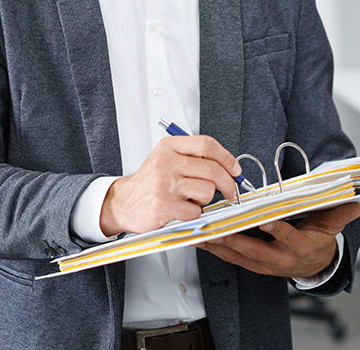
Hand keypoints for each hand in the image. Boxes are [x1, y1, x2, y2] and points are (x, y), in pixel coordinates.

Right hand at [100, 135, 242, 236]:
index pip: (206, 144)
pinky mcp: (164, 205)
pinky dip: (193, 213)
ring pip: (207, 191)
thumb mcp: (166, 158)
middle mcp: (166, 162)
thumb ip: (193, 157)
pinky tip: (180, 209)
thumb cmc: (149, 182)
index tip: (235, 169)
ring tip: (189, 199)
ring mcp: (164, 184)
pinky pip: (195, 211)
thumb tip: (228, 167)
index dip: (227, 158)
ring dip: (204, 200)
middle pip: (212, 169)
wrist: (123, 202)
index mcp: (169, 147)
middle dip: (228, 184)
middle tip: (230, 191)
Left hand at [197, 202, 359, 278]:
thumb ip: (339, 214)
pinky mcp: (252, 265)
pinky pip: (231, 258)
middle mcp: (278, 259)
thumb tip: (355, 202)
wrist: (314, 267)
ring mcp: (263, 264)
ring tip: (200, 233)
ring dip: (218, 245)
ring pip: (238, 256)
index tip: (265, 220)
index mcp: (298, 247)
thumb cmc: (318, 242)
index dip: (276, 229)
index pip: (287, 238)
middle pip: (254, 250)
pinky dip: (215, 249)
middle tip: (217, 229)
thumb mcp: (330, 228)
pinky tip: (201, 239)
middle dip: (234, 240)